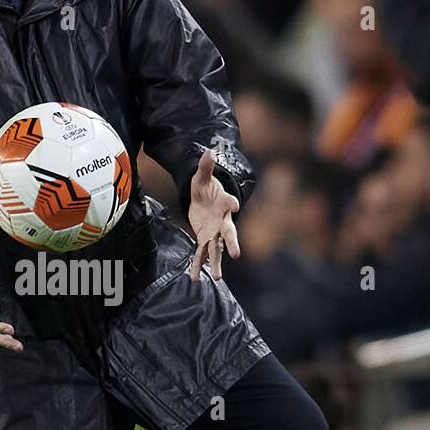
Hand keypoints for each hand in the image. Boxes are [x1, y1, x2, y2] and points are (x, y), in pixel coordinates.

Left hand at [187, 149, 239, 281]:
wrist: (205, 200)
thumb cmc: (206, 187)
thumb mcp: (202, 177)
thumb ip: (205, 167)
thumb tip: (208, 151)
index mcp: (223, 203)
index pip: (230, 203)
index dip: (232, 204)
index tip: (235, 205)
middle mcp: (222, 221)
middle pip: (229, 234)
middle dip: (232, 244)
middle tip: (236, 255)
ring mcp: (214, 232)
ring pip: (217, 250)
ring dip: (216, 264)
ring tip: (217, 278)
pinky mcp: (204, 239)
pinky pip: (201, 254)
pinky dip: (198, 266)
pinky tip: (194, 278)